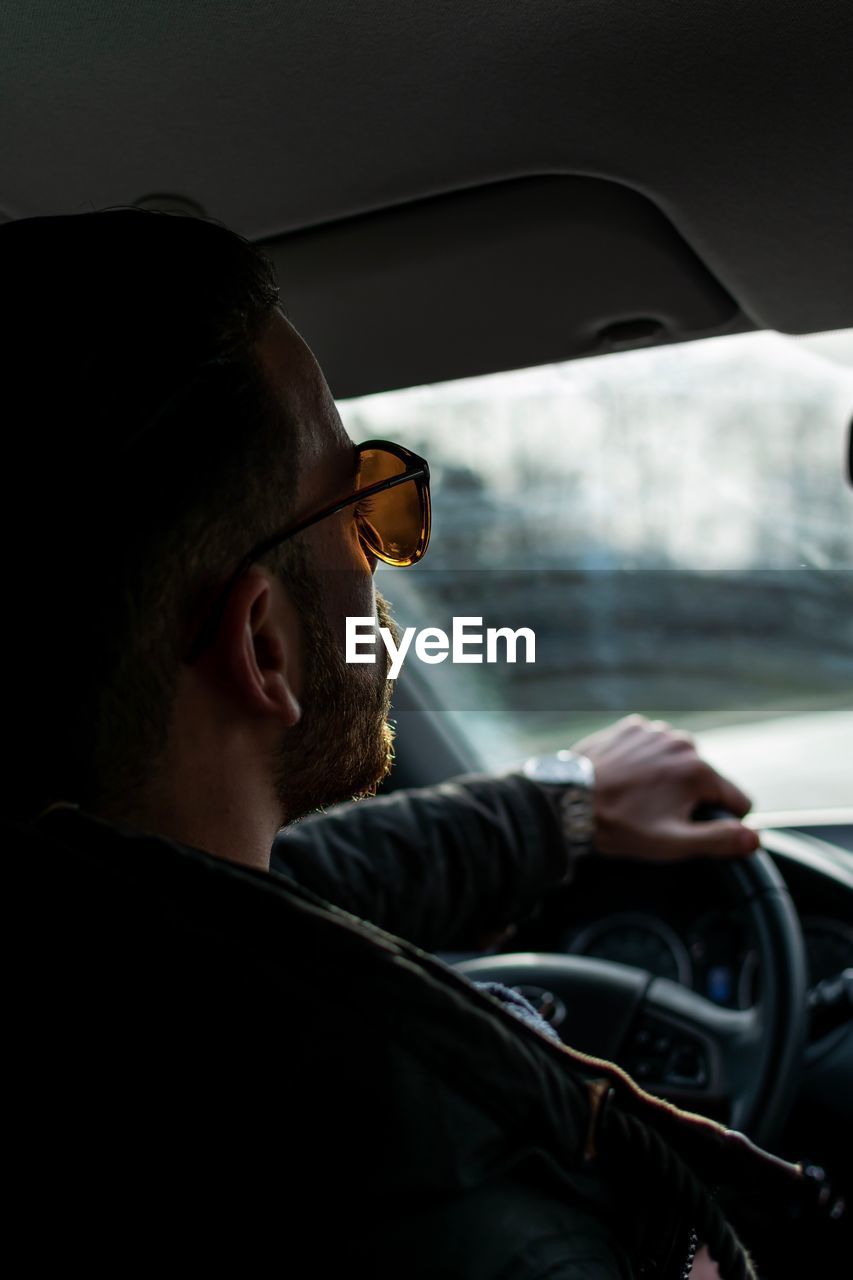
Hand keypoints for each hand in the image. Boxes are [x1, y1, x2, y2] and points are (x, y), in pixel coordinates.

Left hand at [571, 715, 759, 861]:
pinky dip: (647, 761)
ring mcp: (656, 730)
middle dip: (691, 798)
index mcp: (698, 771)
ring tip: (639, 797)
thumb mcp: (673, 843)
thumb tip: (755, 838)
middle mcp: (682, 742)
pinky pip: (655, 747)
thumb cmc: (620, 825)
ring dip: (669, 778)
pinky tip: (627, 778)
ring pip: (680, 761)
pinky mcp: (633, 726)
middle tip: (657, 815)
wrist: (567, 801)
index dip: (722, 821)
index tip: (692, 828)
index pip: (739, 801)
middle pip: (708, 779)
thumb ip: (720, 840)